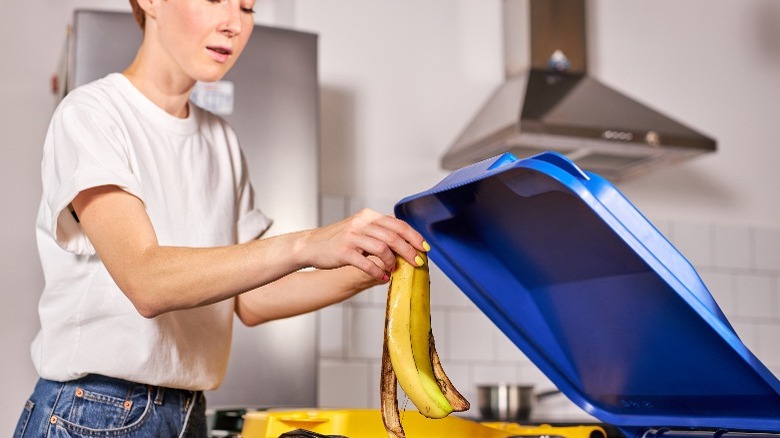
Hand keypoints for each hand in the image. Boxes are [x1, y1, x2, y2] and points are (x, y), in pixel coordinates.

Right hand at [299, 208, 428, 280]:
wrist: (310, 245)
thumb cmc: (338, 239)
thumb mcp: (360, 228)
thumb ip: (379, 230)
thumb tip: (405, 237)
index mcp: (368, 216)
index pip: (397, 224)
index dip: (414, 236)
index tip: (424, 248)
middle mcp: (361, 223)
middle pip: (394, 236)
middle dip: (409, 251)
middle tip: (417, 262)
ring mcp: (352, 237)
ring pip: (383, 249)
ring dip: (393, 262)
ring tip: (393, 269)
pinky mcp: (344, 252)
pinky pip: (367, 263)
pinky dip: (378, 271)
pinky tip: (383, 276)